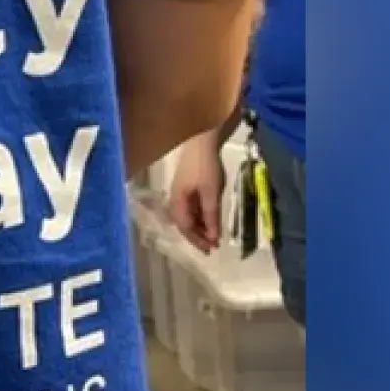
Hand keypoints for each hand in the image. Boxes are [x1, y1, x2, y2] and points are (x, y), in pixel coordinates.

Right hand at [167, 132, 225, 252]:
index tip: (211, 250)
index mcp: (177, 202)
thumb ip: (211, 216)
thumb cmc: (205, 167)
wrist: (201, 141)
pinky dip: (201, 216)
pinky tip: (210, 219)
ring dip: (200, 227)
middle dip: (198, 236)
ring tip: (213, 235)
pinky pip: (192, 207)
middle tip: (213, 246)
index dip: (197, 240)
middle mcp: (176, 199)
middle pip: (184, 223)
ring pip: (189, 216)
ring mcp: (181, 193)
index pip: (185, 227)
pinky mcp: (188, 187)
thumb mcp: (211, 193)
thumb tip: (213, 238)